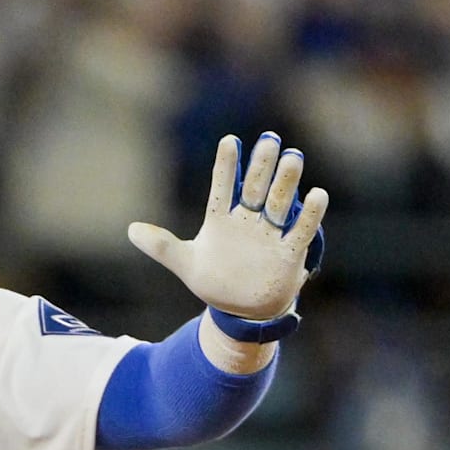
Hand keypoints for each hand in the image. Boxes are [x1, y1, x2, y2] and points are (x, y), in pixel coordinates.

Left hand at [128, 132, 327, 319]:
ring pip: (280, 203)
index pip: (223, 187)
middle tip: (270, 139)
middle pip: (256, 188)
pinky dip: (309, 215)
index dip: (226, 165)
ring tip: (293, 157)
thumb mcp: (185, 263)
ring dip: (286, 182)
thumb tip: (131, 230)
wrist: (241, 311)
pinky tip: (317, 193)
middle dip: (262, 165)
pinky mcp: (289, 253)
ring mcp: (270, 234)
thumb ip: (161, 246)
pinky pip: (301, 231)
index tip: (230, 140)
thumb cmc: (215, 281)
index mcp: (222, 220)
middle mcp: (248, 221)